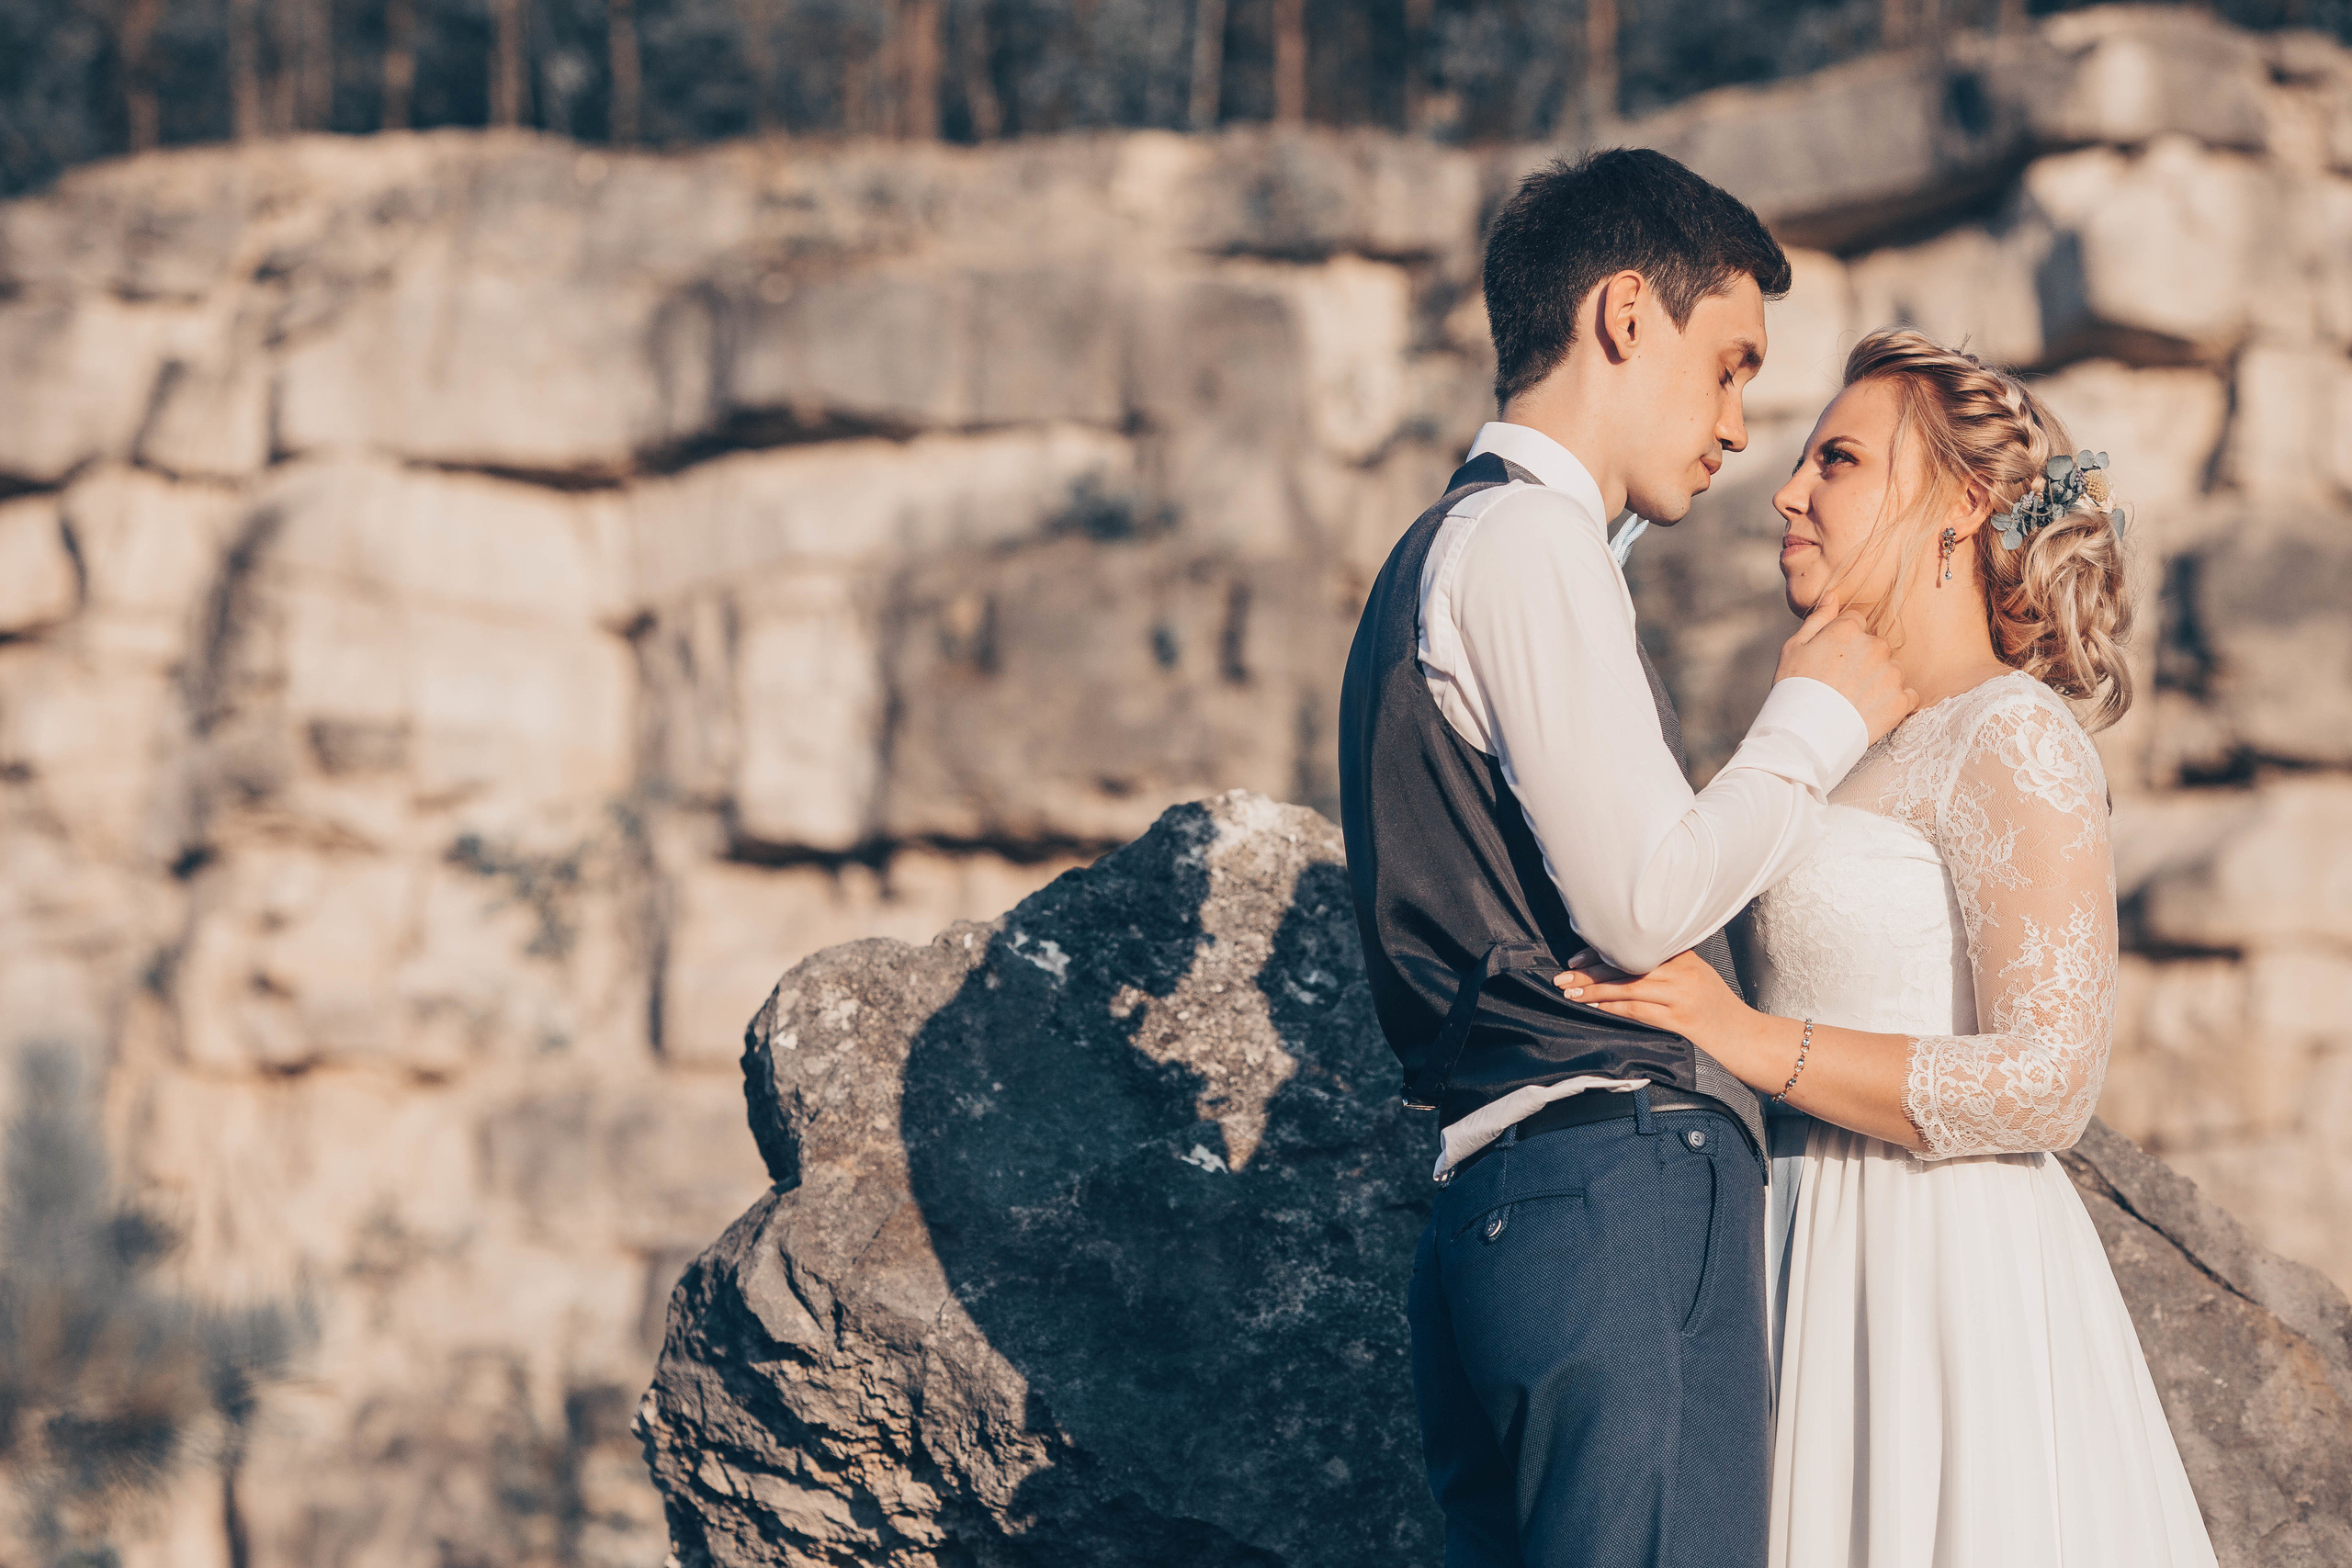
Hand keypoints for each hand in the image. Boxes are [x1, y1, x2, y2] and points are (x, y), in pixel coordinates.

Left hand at [1555, 950, 1754, 1054]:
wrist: (1746, 1036)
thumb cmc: (1716, 1008)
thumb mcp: (1696, 976)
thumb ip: (1665, 967)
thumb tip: (1619, 964)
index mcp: (1684, 956)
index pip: (1634, 946)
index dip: (1602, 951)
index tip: (1577, 958)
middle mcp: (1683, 970)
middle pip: (1627, 965)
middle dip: (1589, 971)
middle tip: (1562, 976)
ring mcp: (1682, 994)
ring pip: (1628, 987)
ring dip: (1594, 991)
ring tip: (1569, 992)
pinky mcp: (1681, 1019)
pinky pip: (1637, 1010)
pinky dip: (1612, 1008)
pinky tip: (1593, 1008)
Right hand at [1774, 594, 1915, 743]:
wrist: (1806, 734)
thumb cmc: (1794, 688)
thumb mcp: (1794, 648)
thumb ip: (1818, 619)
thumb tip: (1833, 596)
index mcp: (1848, 630)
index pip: (1854, 624)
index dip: (1841, 642)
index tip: (1831, 661)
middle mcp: (1875, 646)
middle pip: (1875, 646)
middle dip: (1862, 661)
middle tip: (1840, 685)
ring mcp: (1891, 674)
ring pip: (1891, 670)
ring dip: (1878, 682)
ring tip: (1854, 701)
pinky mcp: (1900, 701)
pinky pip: (1906, 696)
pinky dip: (1893, 703)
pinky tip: (1871, 712)